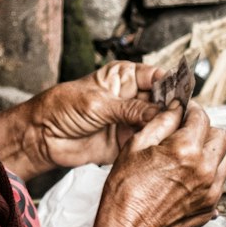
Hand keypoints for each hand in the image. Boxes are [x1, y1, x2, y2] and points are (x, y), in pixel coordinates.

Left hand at [0, 61, 170, 180]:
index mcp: (125, 77)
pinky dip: (155, 147)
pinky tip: (162, 149)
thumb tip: (161, 112)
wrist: (41, 136)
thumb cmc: (61, 108)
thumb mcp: (98, 104)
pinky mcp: (127, 142)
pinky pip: (148, 143)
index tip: (184, 98)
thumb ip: (130, 109)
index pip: (158, 78)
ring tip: (175, 137)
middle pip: (164, 102)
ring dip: (166, 131)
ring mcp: (130, 120)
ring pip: (159, 124)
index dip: (173, 87)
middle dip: (173, 111)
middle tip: (183, 121)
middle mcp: (132, 97)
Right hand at [84, 104, 225, 226]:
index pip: (201, 118)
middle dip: (205, 131)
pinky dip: (209, 175)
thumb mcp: (135, 146)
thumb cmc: (125, 191)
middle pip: (220, 136)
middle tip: (187, 134)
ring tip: (190, 157)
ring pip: (225, 159)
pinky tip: (188, 177)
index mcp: (186, 150)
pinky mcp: (210, 206)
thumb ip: (160, 123)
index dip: (191, 111)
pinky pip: (219, 182)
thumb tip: (176, 109)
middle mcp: (204, 169)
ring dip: (211, 153)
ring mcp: (210, 190)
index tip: (184, 113)